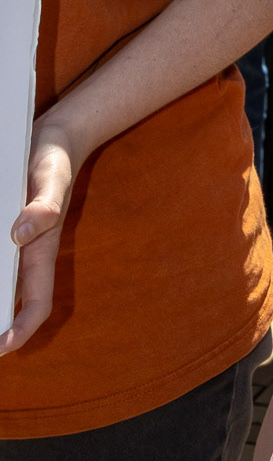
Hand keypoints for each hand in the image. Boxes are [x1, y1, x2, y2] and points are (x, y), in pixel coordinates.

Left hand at [0, 113, 80, 355]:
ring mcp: (16, 248)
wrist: (53, 140)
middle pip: (12, 305)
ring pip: (1, 288)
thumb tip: (21, 233)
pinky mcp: (5, 235)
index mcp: (41, 252)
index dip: (21, 330)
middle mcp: (27, 256)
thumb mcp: (51, 179)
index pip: (36, 305)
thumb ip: (44, 206)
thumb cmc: (54, 161)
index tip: (1, 347)